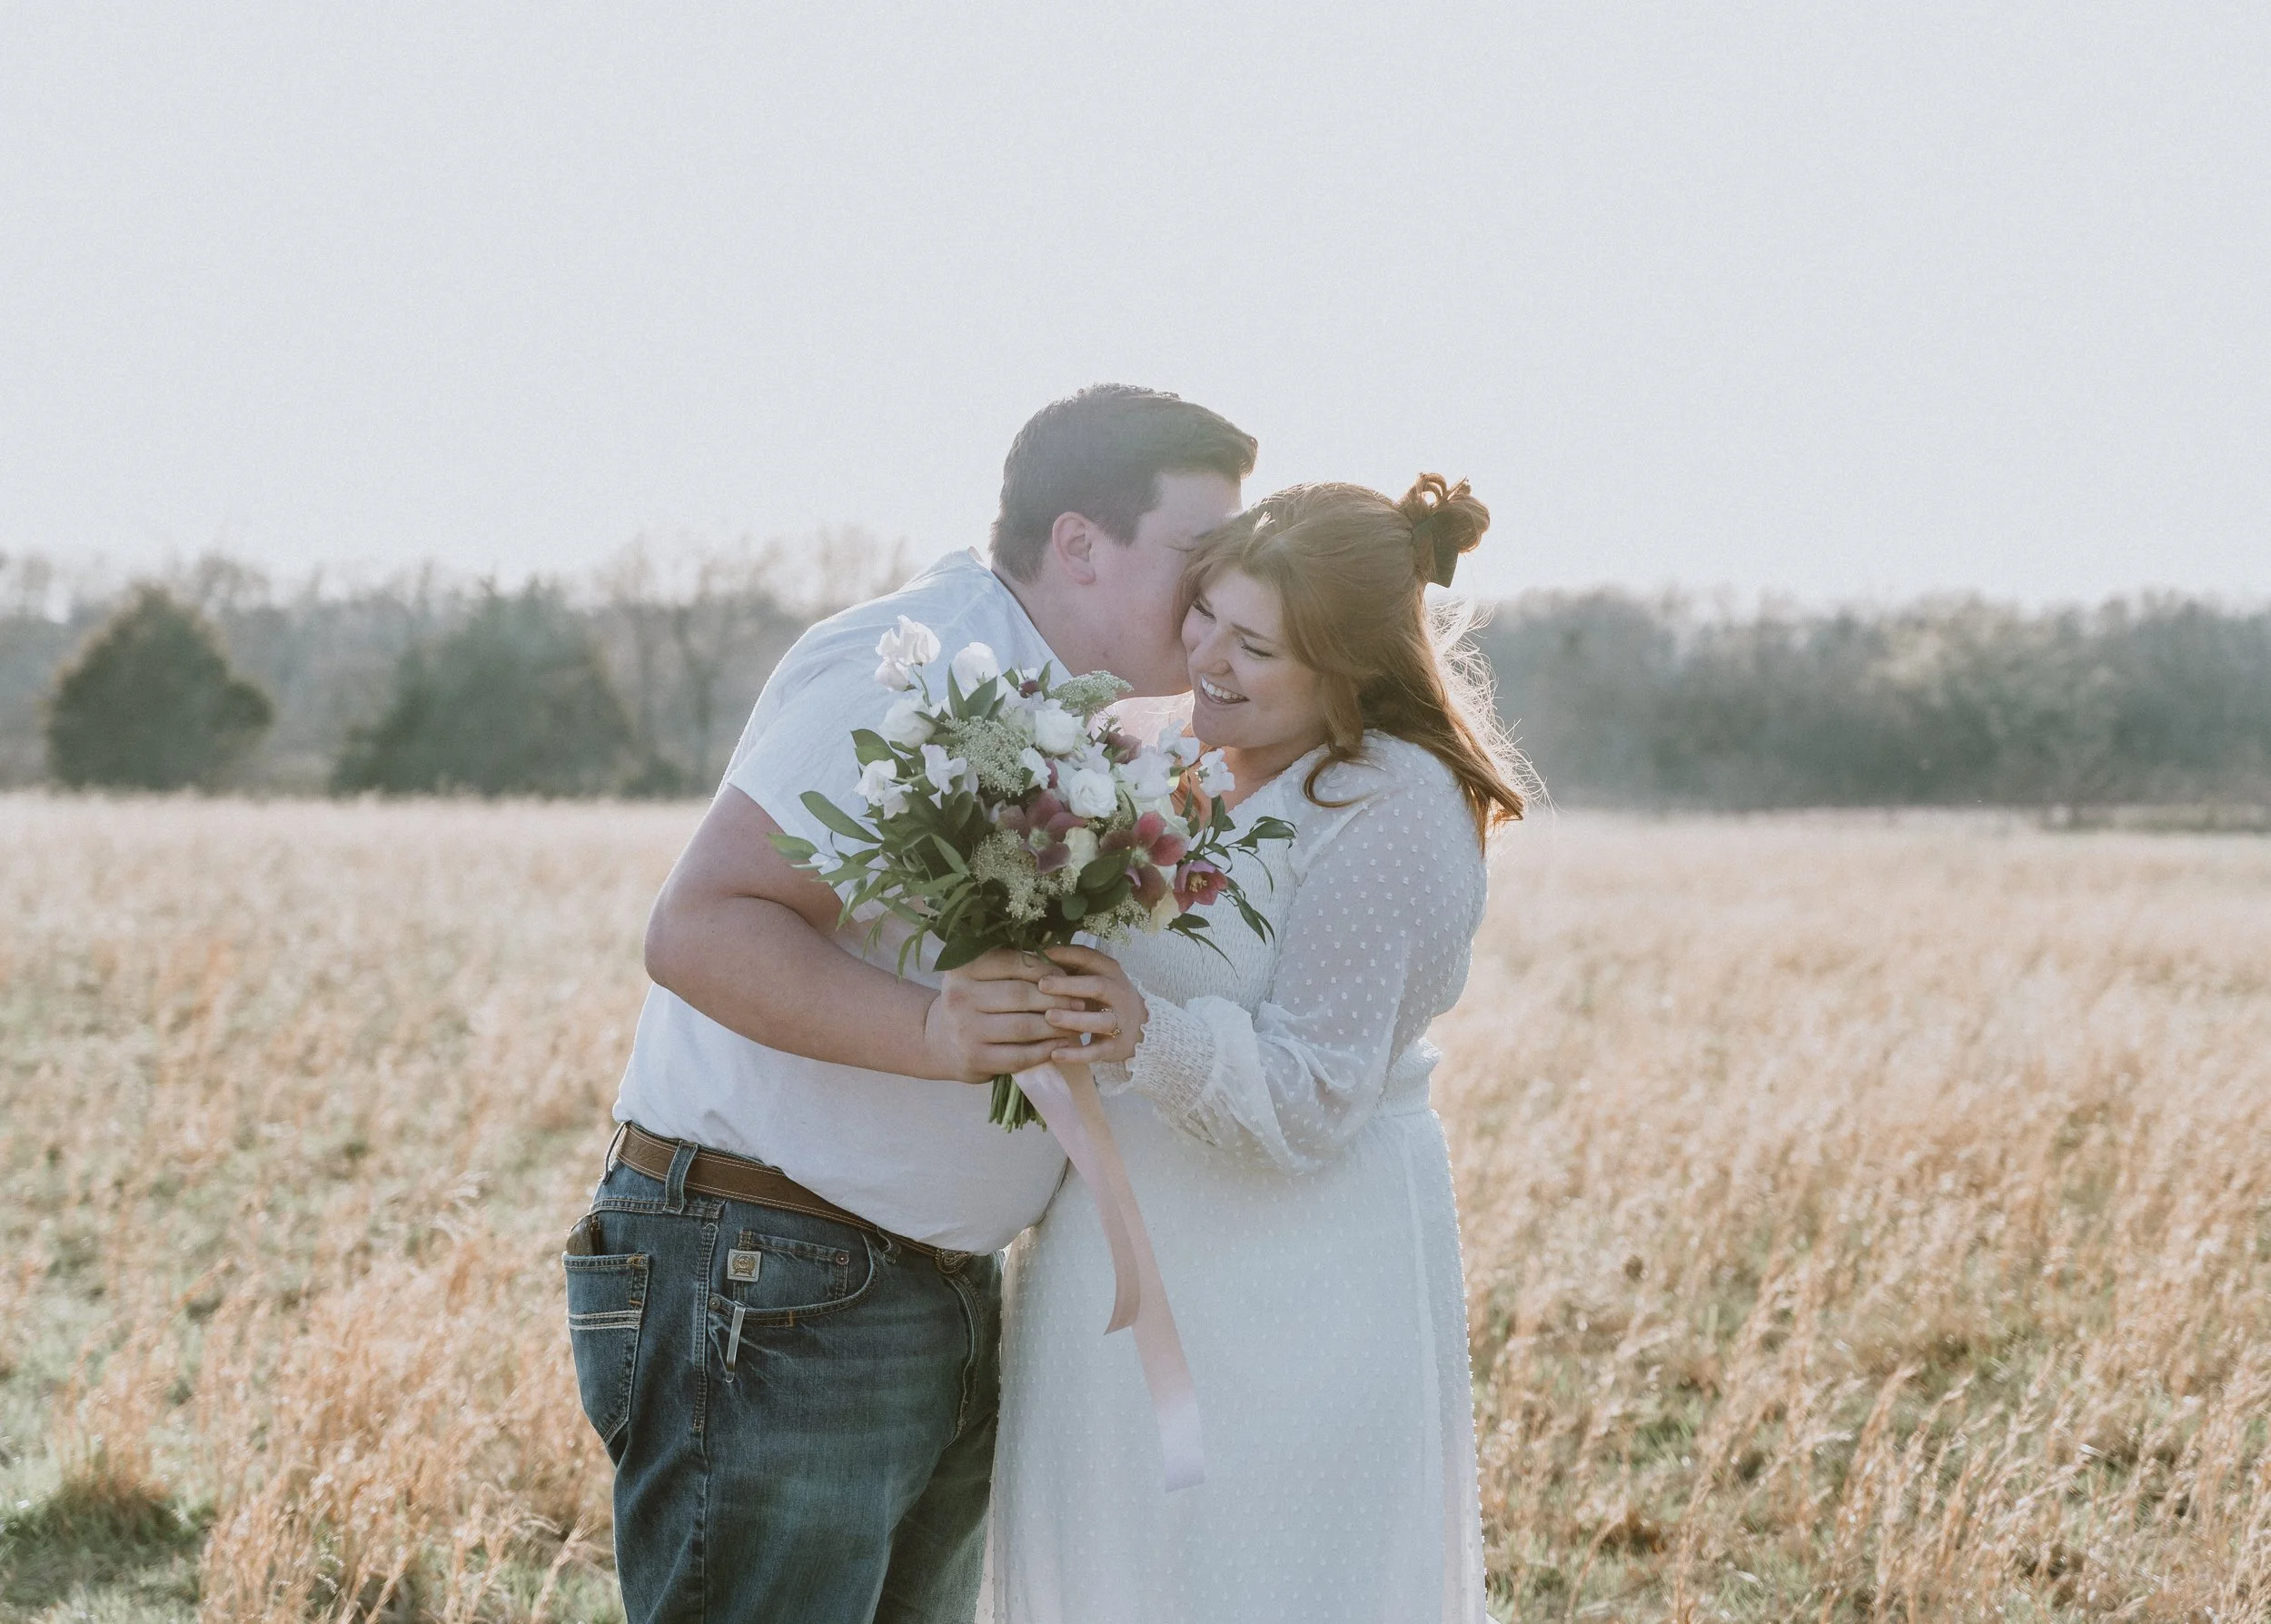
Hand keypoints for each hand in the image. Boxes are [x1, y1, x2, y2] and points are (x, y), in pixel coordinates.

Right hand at [924, 948, 1082, 1081]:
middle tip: (1080, 1002)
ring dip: (1056, 1026)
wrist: (941, 1041)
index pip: (1014, 964)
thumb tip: (1063, 968)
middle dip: (1057, 999)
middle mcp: (959, 996)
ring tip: (1075, 1024)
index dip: (1046, 970)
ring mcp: (965, 1030)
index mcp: (962, 968)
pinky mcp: (975, 1059)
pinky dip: (1045, 1051)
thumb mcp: (982, 976)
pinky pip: (1020, 1055)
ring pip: (1024, 1026)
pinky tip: (1059, 1046)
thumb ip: (1013, 968)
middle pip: (1022, 995)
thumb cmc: (973, 1002)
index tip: (1067, 977)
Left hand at [1036, 944, 1148, 1067]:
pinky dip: (1076, 1054)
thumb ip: (1068, 967)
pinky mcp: (1115, 1047)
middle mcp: (1118, 994)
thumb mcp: (1092, 976)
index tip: (1040, 955)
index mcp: (1110, 972)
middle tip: (1042, 985)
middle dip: (1069, 985)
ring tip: (1050, 1017)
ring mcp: (1119, 1022)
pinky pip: (1096, 1051)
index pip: (1089, 958)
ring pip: (1099, 1021)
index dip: (1065, 955)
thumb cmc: (1103, 997)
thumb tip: (1031, 956)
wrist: (1139, 1027)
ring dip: (1074, 1019)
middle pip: (1097, 987)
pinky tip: (1054, 1054)